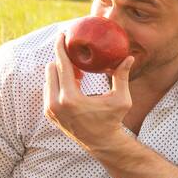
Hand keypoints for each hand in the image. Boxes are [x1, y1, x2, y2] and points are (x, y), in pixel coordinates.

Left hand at [44, 31, 133, 149]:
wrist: (101, 143)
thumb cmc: (113, 120)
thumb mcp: (121, 99)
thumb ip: (122, 77)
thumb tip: (129, 58)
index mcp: (70, 98)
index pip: (61, 65)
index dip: (61, 47)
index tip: (62, 34)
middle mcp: (56, 103)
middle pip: (51, 69)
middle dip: (62, 59)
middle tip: (76, 55)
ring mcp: (50, 110)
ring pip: (48, 79)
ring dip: (60, 72)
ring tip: (78, 73)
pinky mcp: (49, 114)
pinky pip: (48, 90)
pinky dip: (58, 83)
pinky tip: (73, 83)